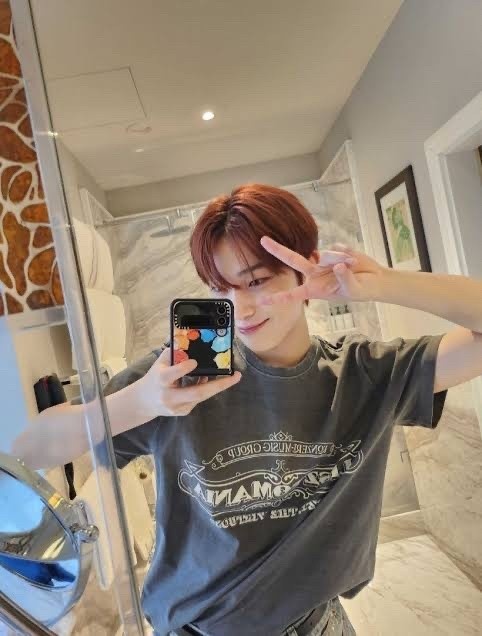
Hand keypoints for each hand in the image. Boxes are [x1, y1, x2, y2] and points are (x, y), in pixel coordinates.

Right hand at [136, 348, 240, 417]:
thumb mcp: (160, 363)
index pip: (173, 375)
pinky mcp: (183, 412)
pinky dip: (206, 388)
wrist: (143, 402)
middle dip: (219, 385)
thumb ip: (175, 353)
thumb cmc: (154, 378)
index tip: (195, 362)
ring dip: (216, 385)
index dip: (184, 369)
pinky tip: (207, 380)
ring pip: (201, 396)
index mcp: (161, 380)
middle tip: (236, 376)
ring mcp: (177, 407)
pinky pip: (198, 399)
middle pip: (196, 393)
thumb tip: (191, 339)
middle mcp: (169, 396)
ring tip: (230, 376)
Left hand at [258, 236, 386, 303]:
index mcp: (316, 289)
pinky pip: (338, 248)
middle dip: (278, 250)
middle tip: (262, 240)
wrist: (375, 280)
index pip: (294, 294)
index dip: (279, 298)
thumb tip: (338, 264)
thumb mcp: (354, 290)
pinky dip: (348, 254)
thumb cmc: (362, 291)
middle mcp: (316, 274)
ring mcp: (324, 261)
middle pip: (294, 261)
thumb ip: (344, 278)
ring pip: (324, 254)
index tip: (262, 302)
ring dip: (340, 259)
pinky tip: (354, 260)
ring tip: (353, 266)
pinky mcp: (335, 250)